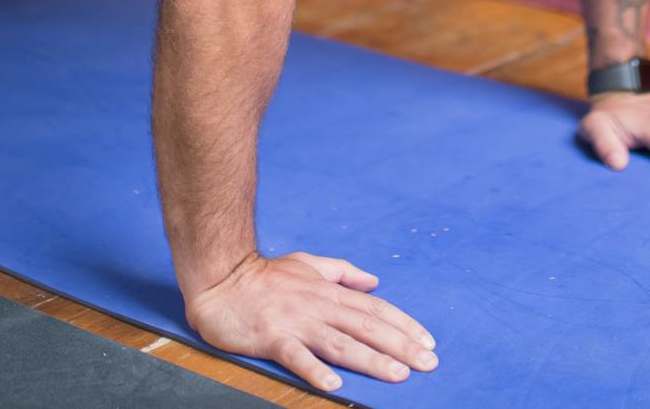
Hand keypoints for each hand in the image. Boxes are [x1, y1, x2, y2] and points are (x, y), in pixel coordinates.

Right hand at [185, 250, 438, 394]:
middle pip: (366, 327)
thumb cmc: (263, 276)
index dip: (404, 324)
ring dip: (371, 359)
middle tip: (428, 363)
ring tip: (397, 374)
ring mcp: (296, 322)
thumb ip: (342, 272)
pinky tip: (334, 384)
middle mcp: (318, 307)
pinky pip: (297, 357)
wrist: (220, 279)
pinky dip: (315, 370)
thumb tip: (374, 280)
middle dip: (400, 345)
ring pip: (340, 343)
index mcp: (328, 292)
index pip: (375, 309)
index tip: (428, 341)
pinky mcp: (273, 337)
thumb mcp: (307, 264)